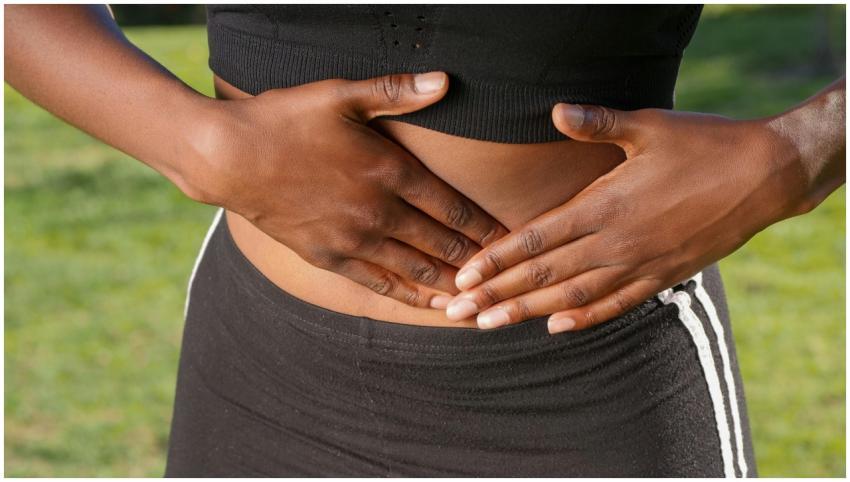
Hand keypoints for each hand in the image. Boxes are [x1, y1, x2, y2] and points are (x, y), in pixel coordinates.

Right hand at [183, 72, 508, 307]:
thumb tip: (446, 80)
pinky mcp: (329, 256)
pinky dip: (410, 295)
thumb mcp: (342, 94)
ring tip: (478, 298)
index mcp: (389, 169)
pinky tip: (430, 305)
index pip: (452, 206)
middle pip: (442, 242)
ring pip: (416, 268)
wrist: (229, 157)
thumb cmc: (286, 119)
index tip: (510, 239)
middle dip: (477, 260)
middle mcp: (378, 210)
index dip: (485, 226)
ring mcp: (354, 238)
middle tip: (505, 275)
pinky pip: (380, 282)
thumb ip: (397, 91)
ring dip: (451, 284)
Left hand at [444, 102, 812, 331]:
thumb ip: (598, 123)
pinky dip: (584, 317)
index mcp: (606, 203)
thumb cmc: (704, 144)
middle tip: (455, 312)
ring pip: (572, 294)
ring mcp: (640, 263)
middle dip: (496, 294)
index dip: (496, 259)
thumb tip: (557, 111)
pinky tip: (556, 327)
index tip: (463, 277)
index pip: (536, 238)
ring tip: (489, 325)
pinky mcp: (663, 275)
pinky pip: (617, 304)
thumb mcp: (650, 125)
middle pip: (543, 273)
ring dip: (527, 311)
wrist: (766, 175)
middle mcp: (616, 240)